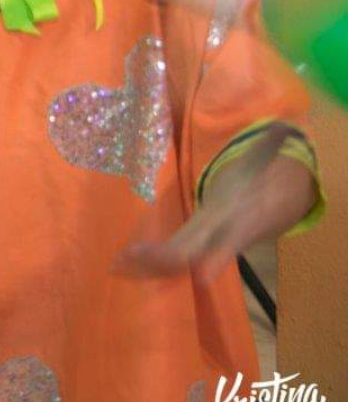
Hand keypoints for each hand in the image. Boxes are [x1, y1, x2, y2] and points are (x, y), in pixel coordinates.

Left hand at [116, 127, 317, 282]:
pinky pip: (171, 260)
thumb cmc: (257, 180)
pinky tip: (126, 267)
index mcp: (231, 218)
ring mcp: (205, 245)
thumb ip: (270, 144)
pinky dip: (151, 265)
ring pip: (176, 262)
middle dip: (161, 258)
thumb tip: (283, 126)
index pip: (224, 242)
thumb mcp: (263, 162)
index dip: (216, 259)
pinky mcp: (195, 247)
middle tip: (130, 258)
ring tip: (118, 265)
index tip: (202, 275)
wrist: (271, 205)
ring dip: (148, 265)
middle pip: (189, 253)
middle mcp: (216, 236)